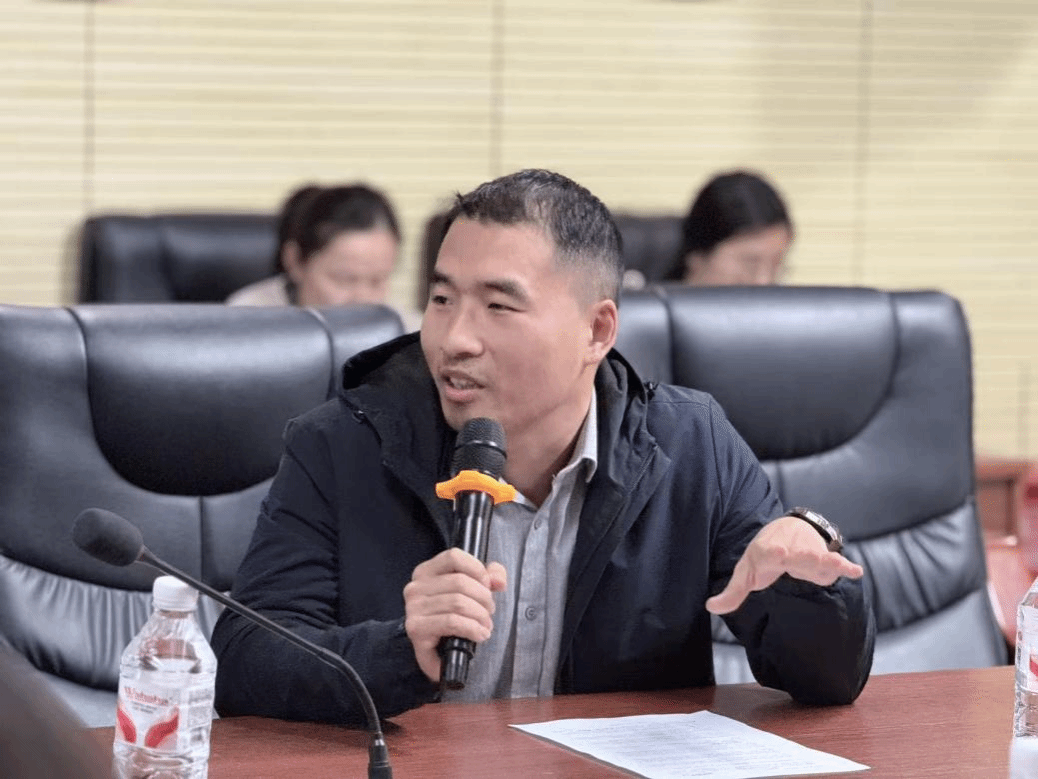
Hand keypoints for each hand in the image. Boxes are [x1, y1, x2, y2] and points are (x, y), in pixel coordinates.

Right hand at [403, 548, 506, 681]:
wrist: (437, 653)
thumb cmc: (452, 619)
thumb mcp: (471, 593)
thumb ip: (488, 578)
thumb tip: (499, 580)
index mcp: (426, 572)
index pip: (454, 557)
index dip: (477, 570)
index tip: (487, 586)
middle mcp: (415, 587)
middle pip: (460, 582)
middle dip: (483, 598)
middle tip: (490, 612)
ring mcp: (413, 608)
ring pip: (458, 602)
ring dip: (480, 615)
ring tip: (486, 625)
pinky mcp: (416, 628)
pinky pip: (452, 621)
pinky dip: (472, 628)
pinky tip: (480, 634)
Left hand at [705, 515, 863, 614]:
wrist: (788, 528)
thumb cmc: (764, 555)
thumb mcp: (746, 572)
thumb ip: (732, 593)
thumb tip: (710, 608)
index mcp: (768, 553)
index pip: (769, 554)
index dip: (773, 554)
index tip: (777, 553)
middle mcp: (790, 550)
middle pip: (797, 554)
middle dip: (799, 555)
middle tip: (804, 555)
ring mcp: (809, 553)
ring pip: (818, 557)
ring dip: (826, 559)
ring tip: (835, 562)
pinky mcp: (824, 559)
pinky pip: (836, 563)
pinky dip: (846, 566)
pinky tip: (856, 571)